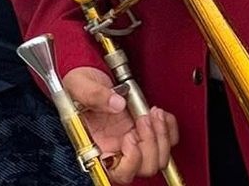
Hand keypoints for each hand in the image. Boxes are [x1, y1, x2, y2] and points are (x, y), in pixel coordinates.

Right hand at [62, 66, 178, 182]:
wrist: (89, 75)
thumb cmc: (79, 86)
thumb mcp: (80, 85)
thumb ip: (94, 95)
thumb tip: (117, 103)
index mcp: (96, 149)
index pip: (120, 173)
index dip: (131, 160)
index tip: (129, 136)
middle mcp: (116, 150)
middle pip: (145, 167)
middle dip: (150, 143)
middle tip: (143, 118)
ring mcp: (132, 141)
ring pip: (160, 157)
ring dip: (161, 135)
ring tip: (152, 112)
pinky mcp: (145, 130)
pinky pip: (169, 140)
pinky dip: (169, 127)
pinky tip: (158, 112)